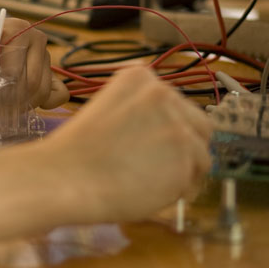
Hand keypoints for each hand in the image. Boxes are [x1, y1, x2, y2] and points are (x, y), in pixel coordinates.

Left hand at [0, 12, 67, 109]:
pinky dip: (43, 103)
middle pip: (32, 84)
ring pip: (43, 91)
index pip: (14, 73)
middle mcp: (36, 38)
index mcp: (17, 29)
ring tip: (4, 107)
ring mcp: (45, 53)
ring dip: (24, 105)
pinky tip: (23, 102)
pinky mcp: (50, 68)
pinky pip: (59, 93)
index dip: (0, 94)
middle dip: (13, 103)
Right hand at [43, 66, 212, 223]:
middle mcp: (162, 92)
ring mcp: (177, 123)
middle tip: (160, 167)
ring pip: (201, 153)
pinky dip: (179, 189)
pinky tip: (149, 190)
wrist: (67, 176)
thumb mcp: (106, 109)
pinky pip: (195, 178)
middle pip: (198, 123)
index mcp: (138, 76)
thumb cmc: (78, 153)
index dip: (168, 127)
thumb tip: (166, 131)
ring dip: (183, 170)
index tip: (153, 144)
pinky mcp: (187, 153)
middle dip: (185, 146)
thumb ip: (139, 111)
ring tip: (150, 182)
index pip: (175, 102)